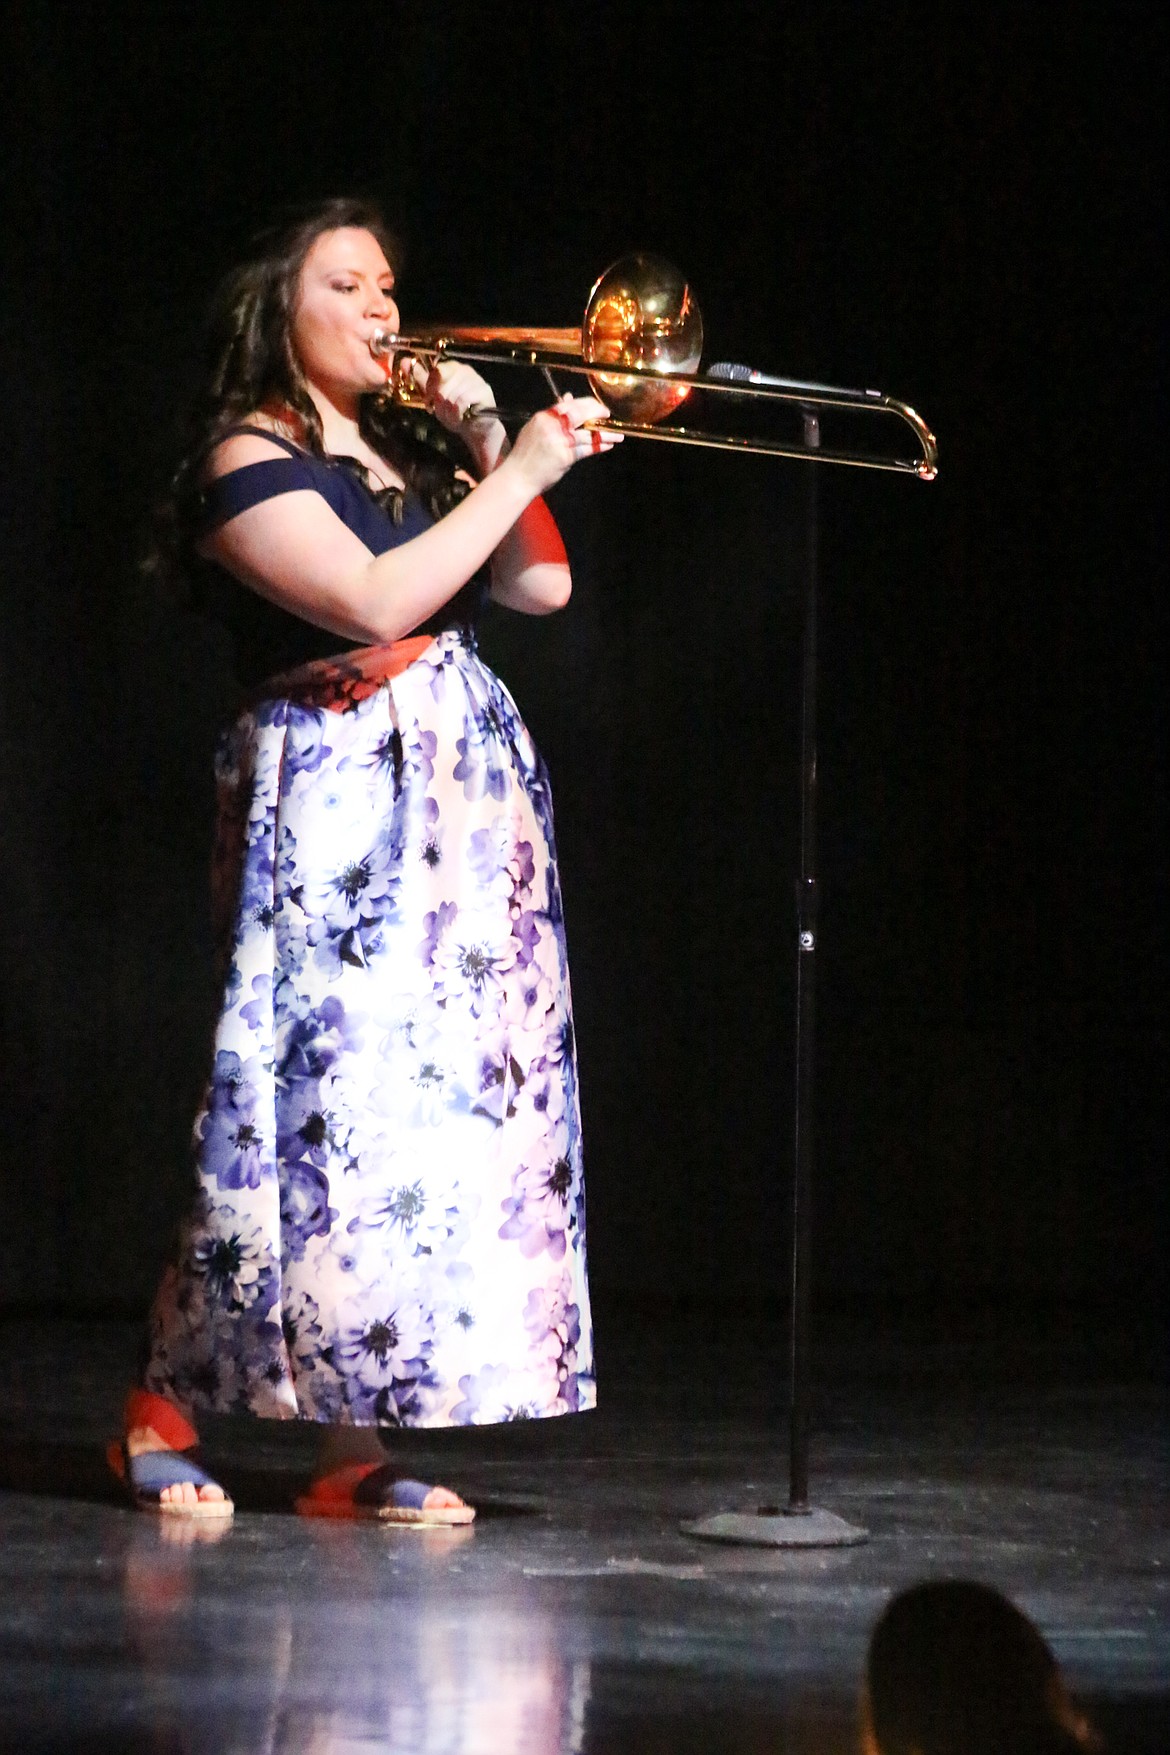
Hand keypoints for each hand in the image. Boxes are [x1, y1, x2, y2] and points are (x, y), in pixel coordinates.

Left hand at [413, 358, 499, 435]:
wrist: (475, 428)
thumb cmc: (455, 411)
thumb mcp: (434, 396)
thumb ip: (420, 379)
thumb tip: (404, 362)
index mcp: (452, 367)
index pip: (437, 371)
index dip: (431, 389)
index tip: (430, 401)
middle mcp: (465, 370)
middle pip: (442, 386)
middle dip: (440, 405)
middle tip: (444, 412)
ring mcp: (476, 380)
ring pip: (451, 396)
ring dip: (448, 412)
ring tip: (454, 416)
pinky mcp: (484, 392)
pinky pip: (462, 402)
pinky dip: (457, 414)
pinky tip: (461, 418)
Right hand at [507, 395, 622, 493]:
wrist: (518, 477)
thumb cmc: (527, 455)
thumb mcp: (536, 429)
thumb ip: (553, 416)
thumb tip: (569, 397)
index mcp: (543, 417)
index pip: (569, 404)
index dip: (587, 404)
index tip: (598, 407)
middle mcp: (551, 427)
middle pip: (580, 414)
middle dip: (597, 414)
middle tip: (608, 416)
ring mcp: (558, 442)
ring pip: (587, 434)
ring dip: (605, 434)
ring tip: (617, 436)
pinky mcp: (565, 457)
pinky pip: (586, 450)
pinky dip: (599, 447)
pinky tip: (607, 446)